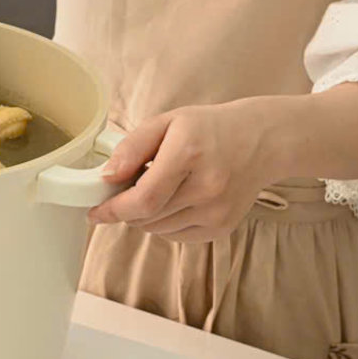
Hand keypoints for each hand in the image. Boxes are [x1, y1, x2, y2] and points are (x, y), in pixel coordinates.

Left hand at [87, 98, 286, 241]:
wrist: (262, 141)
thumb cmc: (209, 128)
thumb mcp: (166, 122)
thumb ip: (132, 147)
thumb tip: (107, 177)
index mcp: (188, 155)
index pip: (144, 198)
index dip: (113, 210)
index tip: (95, 212)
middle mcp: (206, 188)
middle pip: (148, 217)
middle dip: (126, 209)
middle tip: (125, 189)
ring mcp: (218, 212)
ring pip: (159, 230)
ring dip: (144, 216)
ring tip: (155, 188)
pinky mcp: (223, 227)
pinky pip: (177, 236)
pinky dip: (164, 223)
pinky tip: (173, 200)